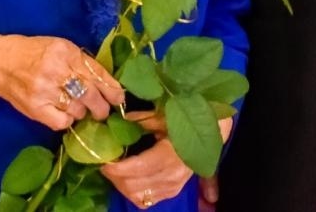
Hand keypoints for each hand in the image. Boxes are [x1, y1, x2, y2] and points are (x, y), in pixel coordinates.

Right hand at [0, 32, 123, 130]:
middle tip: (103, 111)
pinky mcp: (35, 108)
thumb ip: (79, 62)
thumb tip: (106, 83)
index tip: (119, 98)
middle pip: (90, 94)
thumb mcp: (58, 47)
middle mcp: (55, 69)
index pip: (95, 72)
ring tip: (77, 107)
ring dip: (82, 111)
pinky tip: (63, 113)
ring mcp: (44, 90)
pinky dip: (66, 120)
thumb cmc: (31, 52)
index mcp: (64, 51)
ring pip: (78, 110)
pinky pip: (62, 122)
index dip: (111, 88)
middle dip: (102, 106)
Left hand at [102, 111, 232, 209]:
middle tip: (105, 163)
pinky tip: (128, 179)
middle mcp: (172, 175)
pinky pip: (147, 201)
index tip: (103, 159)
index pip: (137, 168)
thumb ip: (141, 119)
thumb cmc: (186, 119)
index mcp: (170, 154)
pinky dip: (133, 193)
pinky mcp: (173, 191)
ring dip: (122, 186)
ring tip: (115, 171)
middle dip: (115, 178)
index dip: (117, 168)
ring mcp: (173, 186)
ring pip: (139, 197)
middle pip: (134, 186)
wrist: (212, 131)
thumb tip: (119, 119)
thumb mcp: (164, 115)